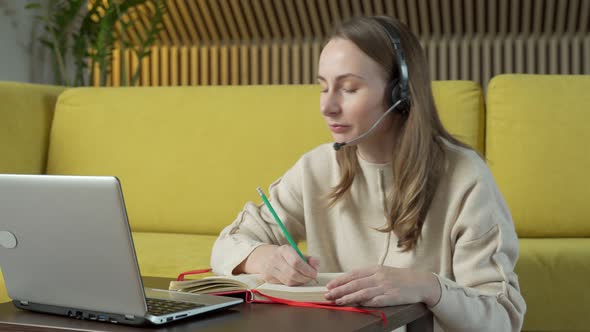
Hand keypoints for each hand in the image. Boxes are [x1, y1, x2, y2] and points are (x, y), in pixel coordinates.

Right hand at [244, 244, 319, 285]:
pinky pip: (284, 284)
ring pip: (289, 281)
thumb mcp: (295, 252)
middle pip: (293, 274)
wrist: (262, 257)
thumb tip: (316, 264)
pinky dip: (293, 284)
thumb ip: (308, 258)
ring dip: (300, 282)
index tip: (314, 273)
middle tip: (311, 278)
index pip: (296, 262)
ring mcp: (270, 270)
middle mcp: (275, 259)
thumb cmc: (284, 255)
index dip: (307, 270)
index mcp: (283, 250)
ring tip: (304, 278)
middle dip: (305, 278)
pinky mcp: (267, 279)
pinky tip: (295, 280)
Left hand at [324, 265, 440, 306]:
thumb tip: (350, 282)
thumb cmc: (400, 278)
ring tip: (337, 301)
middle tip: (328, 294)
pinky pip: (376, 300)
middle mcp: (379, 277)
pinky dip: (365, 303)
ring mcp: (385, 287)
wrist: (420, 282)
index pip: (353, 274)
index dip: (340, 280)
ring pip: (362, 292)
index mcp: (375, 269)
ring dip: (348, 297)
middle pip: (355, 283)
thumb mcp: (383, 272)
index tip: (330, 285)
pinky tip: (356, 305)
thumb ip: (367, 276)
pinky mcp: (392, 297)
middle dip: (339, 289)